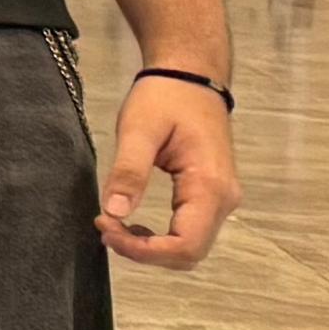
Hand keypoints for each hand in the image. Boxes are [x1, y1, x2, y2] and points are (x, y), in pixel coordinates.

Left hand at [100, 70, 238, 271]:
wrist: (192, 76)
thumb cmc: (166, 97)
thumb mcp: (138, 130)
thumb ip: (128, 171)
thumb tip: (113, 212)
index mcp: (210, 185)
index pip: (185, 244)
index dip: (143, 250)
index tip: (105, 227)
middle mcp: (224, 199)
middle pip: (189, 253)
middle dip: (144, 251)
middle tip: (104, 227)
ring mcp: (222, 199)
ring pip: (190, 246)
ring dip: (151, 247)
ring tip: (113, 225)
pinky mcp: (212, 196)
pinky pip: (190, 231)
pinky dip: (161, 237)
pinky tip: (132, 222)